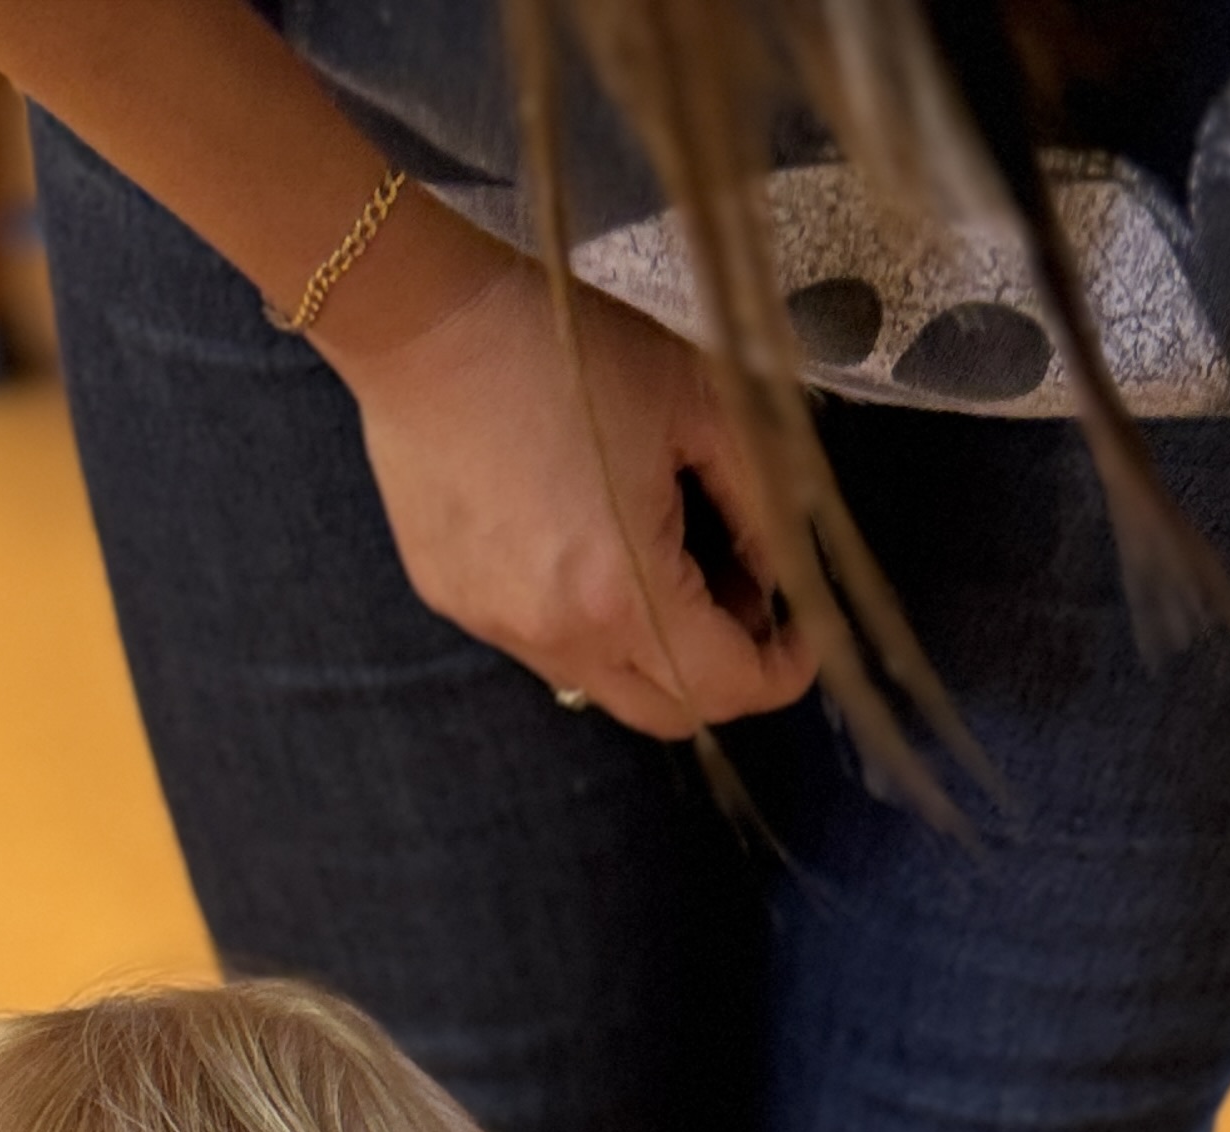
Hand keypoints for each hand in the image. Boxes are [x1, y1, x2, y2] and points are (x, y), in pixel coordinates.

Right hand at [325, 250, 814, 738]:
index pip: (727, 688)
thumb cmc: (564, 345)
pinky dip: (588, 615)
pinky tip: (586, 535)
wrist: (425, 320)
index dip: (784, 669)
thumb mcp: (699, 403)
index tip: (804, 629)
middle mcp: (556, 636)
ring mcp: (499, 627)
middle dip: (724, 670)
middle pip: (668, 713)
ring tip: (662, 551)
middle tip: (745, 596)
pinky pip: (544, 642)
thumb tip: (778, 568)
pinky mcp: (458, 603)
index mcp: (623, 593)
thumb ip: (760, 500)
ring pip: (605, 680)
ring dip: (654, 643)